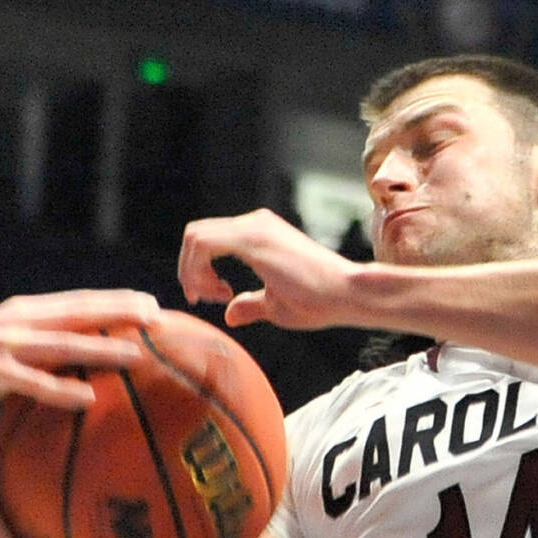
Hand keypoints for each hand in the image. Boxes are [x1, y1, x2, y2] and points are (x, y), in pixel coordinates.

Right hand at [0, 291, 156, 428]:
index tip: (155, 303)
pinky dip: (60, 390)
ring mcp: (1, 344)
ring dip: (100, 350)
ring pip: (61, 345)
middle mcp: (16, 322)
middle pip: (77, 314)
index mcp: (26, 312)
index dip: (117, 299)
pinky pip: (32, 383)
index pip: (80, 302)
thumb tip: (94, 354)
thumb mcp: (14, 350)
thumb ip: (47, 346)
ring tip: (136, 356)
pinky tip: (88, 398)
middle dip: (119, 312)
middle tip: (158, 317)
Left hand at [178, 209, 362, 330]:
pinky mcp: (254, 238)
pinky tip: (219, 292)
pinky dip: (197, 270)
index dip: (198, 269)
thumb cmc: (320, 301)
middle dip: (190, 269)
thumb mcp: (275, 304)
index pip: (208, 239)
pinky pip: (203, 244)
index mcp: (259, 233)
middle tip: (205, 297)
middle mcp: (255, 223)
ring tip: (214, 296)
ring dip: (192, 270)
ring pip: (195, 236)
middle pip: (196, 234)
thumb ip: (251, 304)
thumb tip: (231, 314)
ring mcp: (254, 227)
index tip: (215, 296)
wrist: (347, 294)